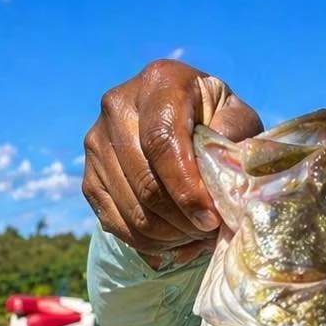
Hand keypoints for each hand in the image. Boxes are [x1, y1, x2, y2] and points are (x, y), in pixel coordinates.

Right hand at [82, 58, 262, 266]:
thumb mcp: (237, 118)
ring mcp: (96, 143)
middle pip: (145, 182)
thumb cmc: (215, 120)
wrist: (179, 123)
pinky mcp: (89, 177)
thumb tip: (224, 166)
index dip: (186, 188)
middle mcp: (117, 106)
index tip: (210, 219)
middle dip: (182, 220)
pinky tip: (175, 240)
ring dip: (169, 236)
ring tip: (196, 236)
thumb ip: (236, 134)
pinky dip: (149, 243)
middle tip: (210, 233)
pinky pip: (116, 225)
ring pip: (132, 210)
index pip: (162, 141)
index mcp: (159, 82)